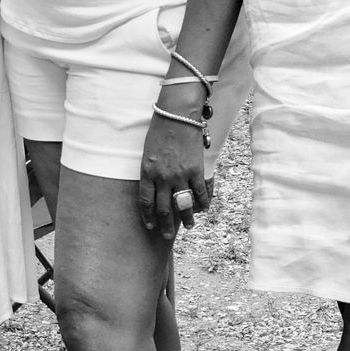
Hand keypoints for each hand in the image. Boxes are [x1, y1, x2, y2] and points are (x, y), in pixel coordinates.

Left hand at [138, 100, 208, 233]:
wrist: (177, 114)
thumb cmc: (159, 129)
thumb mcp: (148, 152)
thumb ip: (151, 170)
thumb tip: (156, 186)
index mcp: (147, 172)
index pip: (145, 201)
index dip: (148, 216)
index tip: (150, 225)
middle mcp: (163, 178)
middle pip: (164, 208)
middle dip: (165, 225)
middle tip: (167, 236)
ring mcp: (180, 175)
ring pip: (183, 205)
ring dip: (186, 218)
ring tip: (189, 226)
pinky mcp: (196, 170)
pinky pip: (200, 192)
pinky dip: (203, 203)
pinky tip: (203, 209)